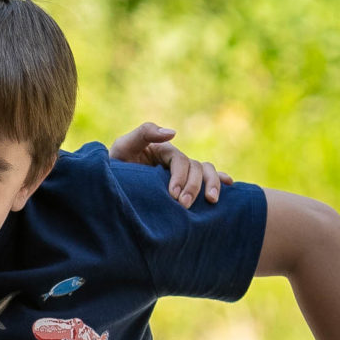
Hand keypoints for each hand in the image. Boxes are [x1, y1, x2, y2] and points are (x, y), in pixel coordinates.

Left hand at [109, 121, 229, 206]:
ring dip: (211, 185)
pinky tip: (230, 187)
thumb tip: (174, 133)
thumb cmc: (116, 165)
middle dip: (193, 186)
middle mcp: (176, 161)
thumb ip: (144, 133)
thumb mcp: (123, 146)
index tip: (173, 195)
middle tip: (184, 205)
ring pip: (205, 172)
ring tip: (211, 201)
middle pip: (196, 168)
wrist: (110, 185)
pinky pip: (206, 179)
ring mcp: (182, 173)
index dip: (180, 177)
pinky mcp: (183, 185)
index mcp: (164, 151)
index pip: (180, 161)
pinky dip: (219, 180)